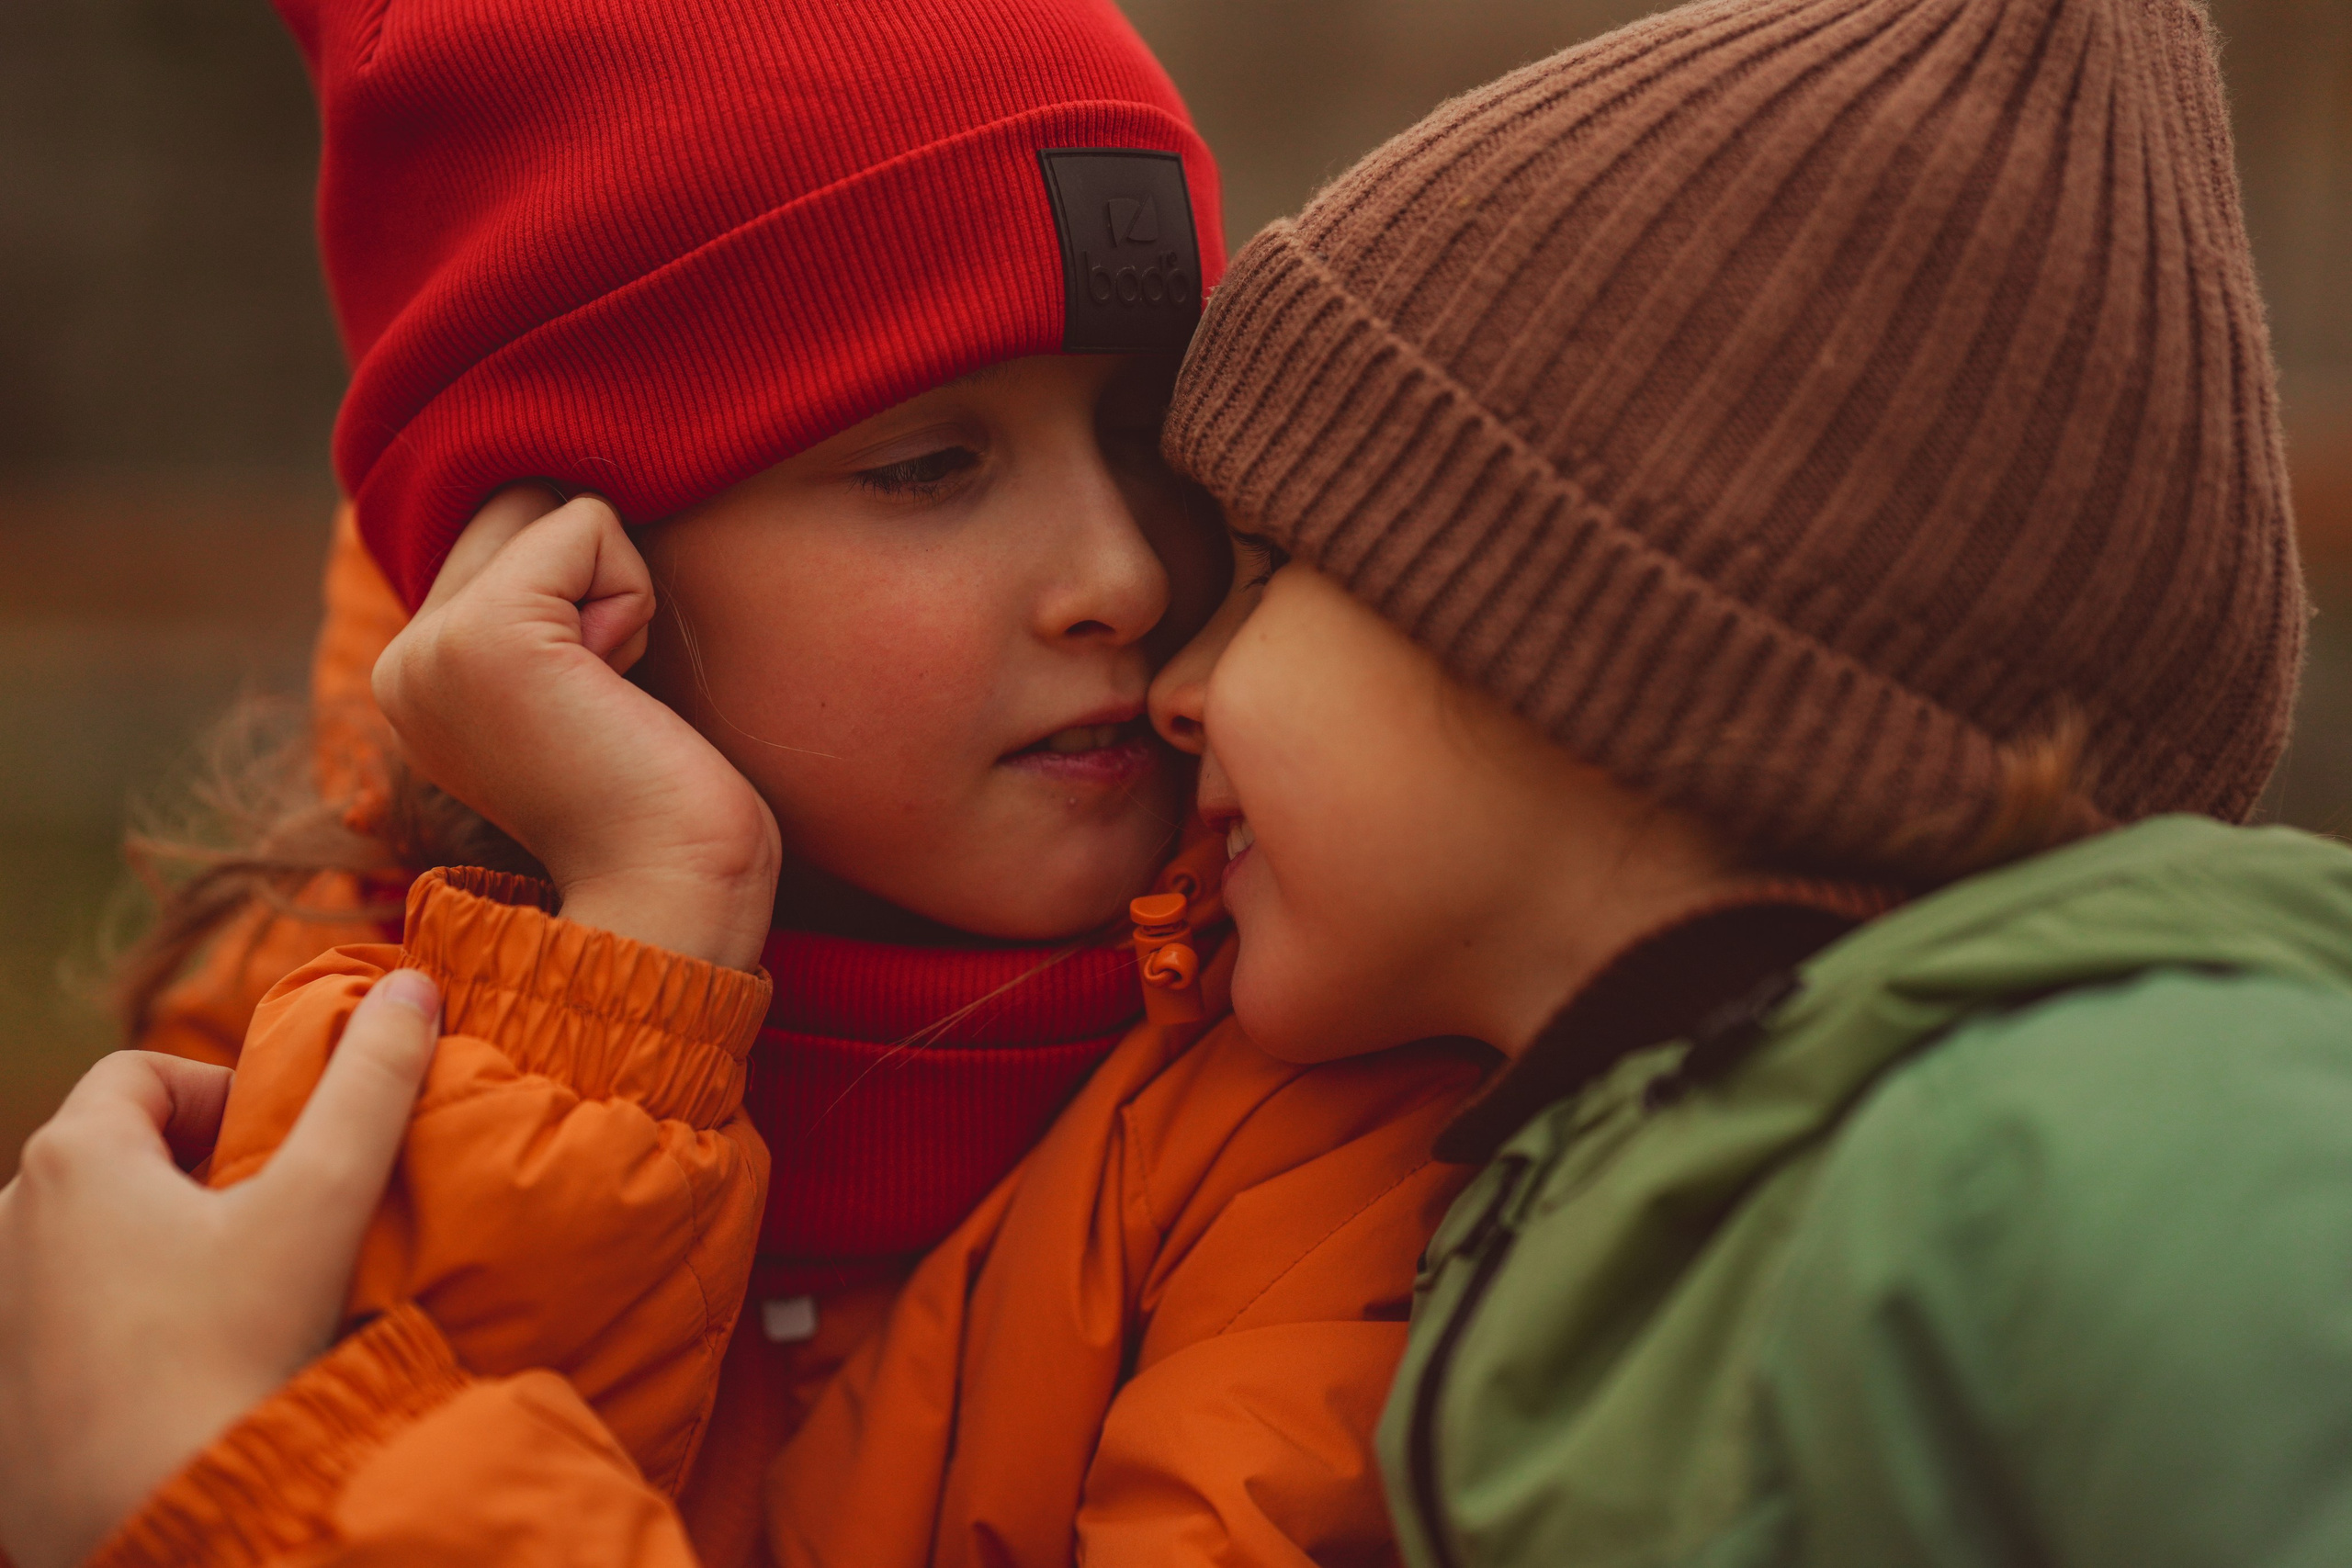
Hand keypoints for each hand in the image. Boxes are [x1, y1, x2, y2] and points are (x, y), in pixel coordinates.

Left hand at [0, 971, 443, 1567]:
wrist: (162, 1519)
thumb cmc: (231, 1354)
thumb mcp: (323, 1201)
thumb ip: (372, 1083)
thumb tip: (413, 984)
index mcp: (72, 1160)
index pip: (145, 1074)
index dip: (226, 1095)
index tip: (286, 1149)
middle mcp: (7, 1224)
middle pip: (113, 1156)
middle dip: (196, 1173)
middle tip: (276, 1222)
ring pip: (86, 1240)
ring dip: (157, 1246)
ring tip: (235, 1295)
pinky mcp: (0, 1386)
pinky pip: (62, 1318)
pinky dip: (121, 1319)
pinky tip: (187, 1363)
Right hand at [373, 487, 781, 968]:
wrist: (676, 889)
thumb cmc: (663, 797)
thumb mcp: (576, 687)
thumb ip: (543, 610)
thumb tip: (569, 507)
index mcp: (414, 676)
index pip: (496, 532)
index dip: (579, 590)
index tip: (593, 696)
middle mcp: (401, 660)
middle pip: (515, 505)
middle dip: (592, 577)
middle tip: (605, 692)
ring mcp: (431, 647)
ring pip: (549, 508)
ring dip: (615, 588)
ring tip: (608, 693)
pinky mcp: (485, 633)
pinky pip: (585, 524)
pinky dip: (631, 594)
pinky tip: (618, 686)